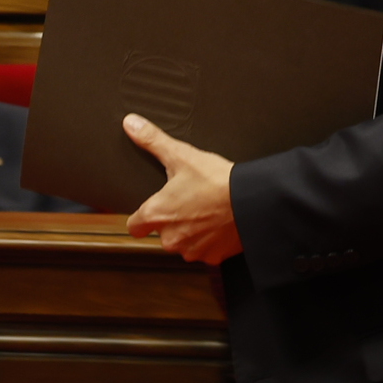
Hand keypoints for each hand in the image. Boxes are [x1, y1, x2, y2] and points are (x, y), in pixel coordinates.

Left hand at [124, 113, 241, 263]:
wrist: (251, 202)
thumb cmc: (217, 181)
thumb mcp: (182, 155)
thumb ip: (153, 141)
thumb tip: (131, 124)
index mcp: (157, 214)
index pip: (134, 226)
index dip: (141, 218)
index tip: (152, 210)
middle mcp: (170, 238)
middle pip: (162, 234)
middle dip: (173, 221)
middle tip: (189, 203)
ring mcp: (191, 250)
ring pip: (184, 243)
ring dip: (191, 232)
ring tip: (205, 212)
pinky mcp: (212, 257)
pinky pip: (205, 251)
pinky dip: (210, 241)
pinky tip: (218, 224)